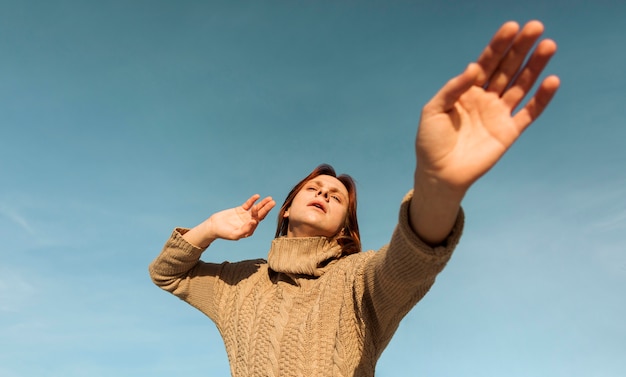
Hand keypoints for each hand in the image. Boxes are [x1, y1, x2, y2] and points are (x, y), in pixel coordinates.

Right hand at [183, 194, 275, 247]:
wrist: (213, 226)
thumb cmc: (223, 233)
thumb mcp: (234, 234)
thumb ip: (245, 230)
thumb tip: (254, 222)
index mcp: (249, 230)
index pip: (256, 222)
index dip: (258, 216)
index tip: (257, 210)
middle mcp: (249, 223)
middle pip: (259, 215)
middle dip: (266, 208)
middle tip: (273, 202)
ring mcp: (245, 216)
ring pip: (256, 209)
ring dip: (262, 203)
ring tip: (269, 198)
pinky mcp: (240, 210)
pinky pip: (248, 204)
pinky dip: (252, 200)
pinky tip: (257, 196)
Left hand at [415, 20, 559, 194]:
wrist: (439, 173)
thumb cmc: (431, 141)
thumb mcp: (434, 110)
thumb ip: (453, 88)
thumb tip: (473, 67)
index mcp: (467, 90)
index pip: (487, 62)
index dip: (499, 44)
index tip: (511, 27)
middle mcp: (486, 98)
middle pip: (507, 68)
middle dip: (521, 48)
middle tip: (536, 27)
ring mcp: (499, 114)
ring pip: (521, 85)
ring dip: (535, 66)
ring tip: (548, 46)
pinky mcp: (509, 132)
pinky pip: (529, 113)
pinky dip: (541, 98)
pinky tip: (551, 81)